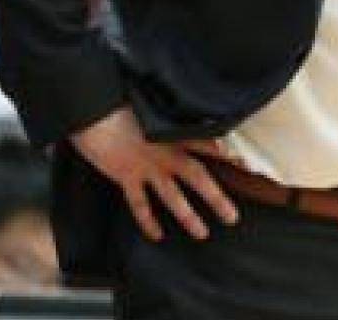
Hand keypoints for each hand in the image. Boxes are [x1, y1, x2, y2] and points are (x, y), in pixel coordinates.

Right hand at [70, 106, 239, 241]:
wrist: (94, 112)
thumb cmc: (121, 103)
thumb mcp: (152, 107)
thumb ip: (169, 118)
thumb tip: (179, 119)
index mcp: (173, 133)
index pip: (206, 144)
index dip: (226, 154)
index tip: (243, 165)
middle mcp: (165, 152)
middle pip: (198, 178)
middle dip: (216, 199)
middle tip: (232, 217)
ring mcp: (147, 167)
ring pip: (173, 197)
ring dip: (188, 216)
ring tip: (201, 233)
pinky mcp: (127, 177)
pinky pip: (140, 205)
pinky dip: (148, 221)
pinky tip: (156, 234)